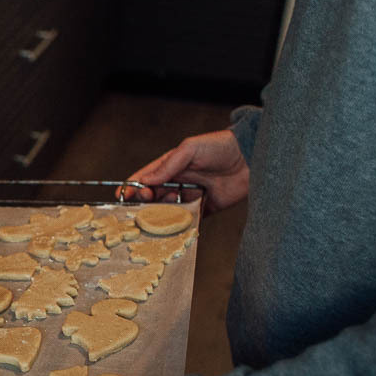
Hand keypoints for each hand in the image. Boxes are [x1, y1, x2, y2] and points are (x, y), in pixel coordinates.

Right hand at [119, 130, 248, 214]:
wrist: (252, 157)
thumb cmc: (221, 147)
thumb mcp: (190, 149)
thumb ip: (168, 165)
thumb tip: (145, 180)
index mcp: (170, 166)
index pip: (144, 178)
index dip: (132, 187)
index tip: (124, 197)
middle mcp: (177, 182)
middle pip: (153, 197)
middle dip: (144, 205)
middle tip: (142, 210)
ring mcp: (190, 196)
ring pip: (168, 211)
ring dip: (161, 216)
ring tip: (160, 218)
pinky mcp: (205, 208)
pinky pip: (188, 220)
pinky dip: (181, 225)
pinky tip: (175, 229)